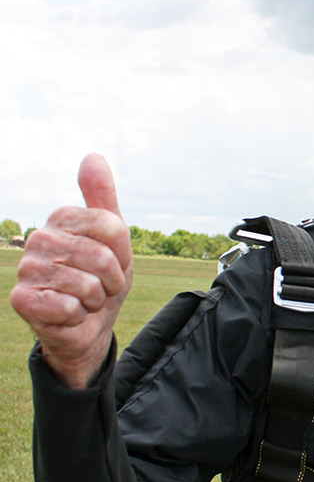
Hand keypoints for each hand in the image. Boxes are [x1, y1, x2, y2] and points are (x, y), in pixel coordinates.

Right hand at [10, 154, 132, 388]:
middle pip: (101, 257)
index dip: (123, 253)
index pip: (113, 227)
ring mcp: (27, 268)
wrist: (88, 324)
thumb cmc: (101, 278)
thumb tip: (92, 156)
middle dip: (111, 280)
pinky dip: (78, 315)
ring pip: (87, 284)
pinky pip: (68, 306)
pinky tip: (68, 313)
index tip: (113, 262)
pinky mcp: (22, 300)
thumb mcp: (114, 239)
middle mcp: (39, 238)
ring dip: (95, 299)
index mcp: (62, 219)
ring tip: (83, 298)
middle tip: (99, 286)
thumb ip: (103, 199)